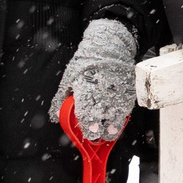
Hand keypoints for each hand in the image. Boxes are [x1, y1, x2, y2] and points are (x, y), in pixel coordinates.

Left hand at [50, 17, 138, 140]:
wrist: (109, 46)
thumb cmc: (87, 61)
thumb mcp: (69, 77)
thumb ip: (62, 98)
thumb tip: (55, 115)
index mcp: (86, 91)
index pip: (87, 116)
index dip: (89, 128)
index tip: (89, 133)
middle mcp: (103, 94)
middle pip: (103, 120)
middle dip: (102, 131)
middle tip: (98, 135)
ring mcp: (117, 93)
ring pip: (118, 117)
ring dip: (114, 127)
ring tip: (109, 131)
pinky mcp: (128, 91)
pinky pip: (126, 108)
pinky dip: (122, 116)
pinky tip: (118, 120)